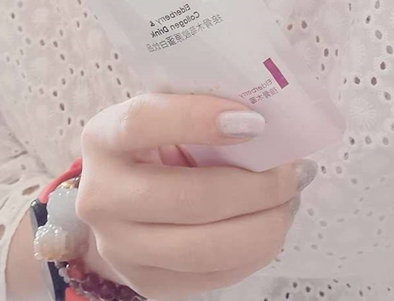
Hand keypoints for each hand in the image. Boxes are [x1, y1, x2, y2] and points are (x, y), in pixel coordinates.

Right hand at [75, 92, 311, 300]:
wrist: (117, 201)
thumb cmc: (155, 145)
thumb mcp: (163, 115)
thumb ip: (201, 110)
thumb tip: (272, 115)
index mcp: (104, 137)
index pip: (143, 122)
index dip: (198, 119)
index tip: (254, 121)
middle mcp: (101, 196)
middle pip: (186, 198)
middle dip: (255, 188)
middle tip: (293, 172)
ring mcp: (119, 247)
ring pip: (204, 248)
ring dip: (264, 226)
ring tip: (289, 201)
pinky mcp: (146, 283)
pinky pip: (213, 277)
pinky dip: (254, 252)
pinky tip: (270, 226)